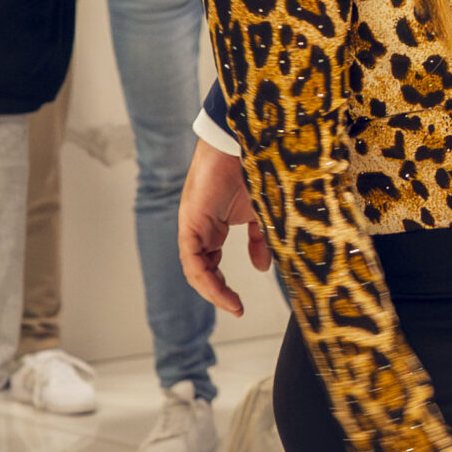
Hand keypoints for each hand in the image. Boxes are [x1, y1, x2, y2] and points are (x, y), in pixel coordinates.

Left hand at [177, 141, 265, 315]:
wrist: (243, 143)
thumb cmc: (252, 170)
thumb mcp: (260, 213)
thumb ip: (259, 240)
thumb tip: (261, 268)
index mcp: (213, 226)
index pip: (212, 263)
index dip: (223, 286)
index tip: (240, 304)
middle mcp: (200, 228)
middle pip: (202, 269)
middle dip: (218, 293)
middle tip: (236, 308)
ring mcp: (193, 225)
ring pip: (195, 268)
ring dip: (212, 291)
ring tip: (231, 305)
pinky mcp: (190, 222)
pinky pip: (191, 259)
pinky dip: (204, 279)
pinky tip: (220, 291)